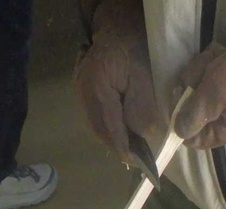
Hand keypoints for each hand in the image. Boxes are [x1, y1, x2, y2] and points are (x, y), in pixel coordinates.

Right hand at [75, 0, 162, 161]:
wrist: (119, 27)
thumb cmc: (135, 49)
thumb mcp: (145, 78)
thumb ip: (142, 109)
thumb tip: (141, 137)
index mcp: (96, 87)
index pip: (109, 127)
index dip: (124, 149)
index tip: (139, 164)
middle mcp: (83, 92)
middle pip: (100, 130)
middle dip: (119, 148)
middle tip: (138, 161)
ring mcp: (80, 91)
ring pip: (97, 126)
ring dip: (114, 140)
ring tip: (132, 151)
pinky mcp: (84, 91)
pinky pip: (97, 117)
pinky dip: (110, 129)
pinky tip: (123, 134)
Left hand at [174, 18, 225, 149]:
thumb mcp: (214, 94)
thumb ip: (193, 115)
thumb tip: (178, 131)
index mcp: (222, 131)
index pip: (189, 137)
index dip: (180, 117)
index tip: (181, 95)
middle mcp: (223, 120)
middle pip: (191, 108)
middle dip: (194, 84)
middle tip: (205, 72)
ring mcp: (225, 100)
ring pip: (197, 87)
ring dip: (202, 68)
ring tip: (217, 59)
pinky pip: (208, 73)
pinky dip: (212, 61)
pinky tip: (221, 55)